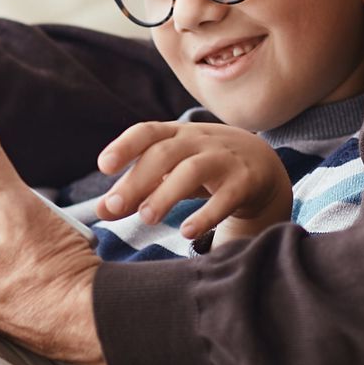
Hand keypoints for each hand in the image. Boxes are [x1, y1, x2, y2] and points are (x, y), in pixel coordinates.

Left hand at [95, 118, 293, 243]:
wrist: (261, 164)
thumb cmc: (203, 167)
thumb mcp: (170, 171)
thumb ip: (137, 189)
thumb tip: (102, 210)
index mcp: (175, 135)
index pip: (147, 132)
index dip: (124, 146)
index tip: (104, 166)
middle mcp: (199, 141)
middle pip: (165, 153)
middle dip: (138, 180)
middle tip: (115, 207)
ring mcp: (224, 159)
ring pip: (193, 170)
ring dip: (167, 194)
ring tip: (147, 219)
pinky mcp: (245, 182)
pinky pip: (226, 197)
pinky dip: (206, 215)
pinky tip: (187, 233)